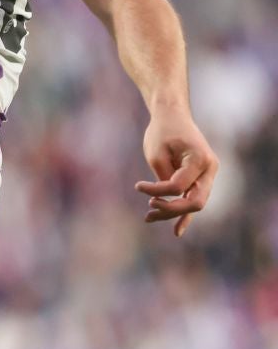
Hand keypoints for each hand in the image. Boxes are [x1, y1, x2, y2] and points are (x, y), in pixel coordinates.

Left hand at [134, 109, 219, 236]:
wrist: (172, 116)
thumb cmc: (162, 131)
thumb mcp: (156, 153)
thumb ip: (163, 178)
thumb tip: (166, 200)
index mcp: (201, 160)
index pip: (179, 186)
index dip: (157, 190)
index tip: (138, 186)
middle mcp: (210, 169)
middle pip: (195, 201)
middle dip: (171, 209)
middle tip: (149, 209)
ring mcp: (208, 175)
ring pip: (194, 203)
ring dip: (172, 212)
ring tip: (148, 217)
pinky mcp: (201, 179)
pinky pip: (195, 199)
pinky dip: (185, 215)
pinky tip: (177, 232)